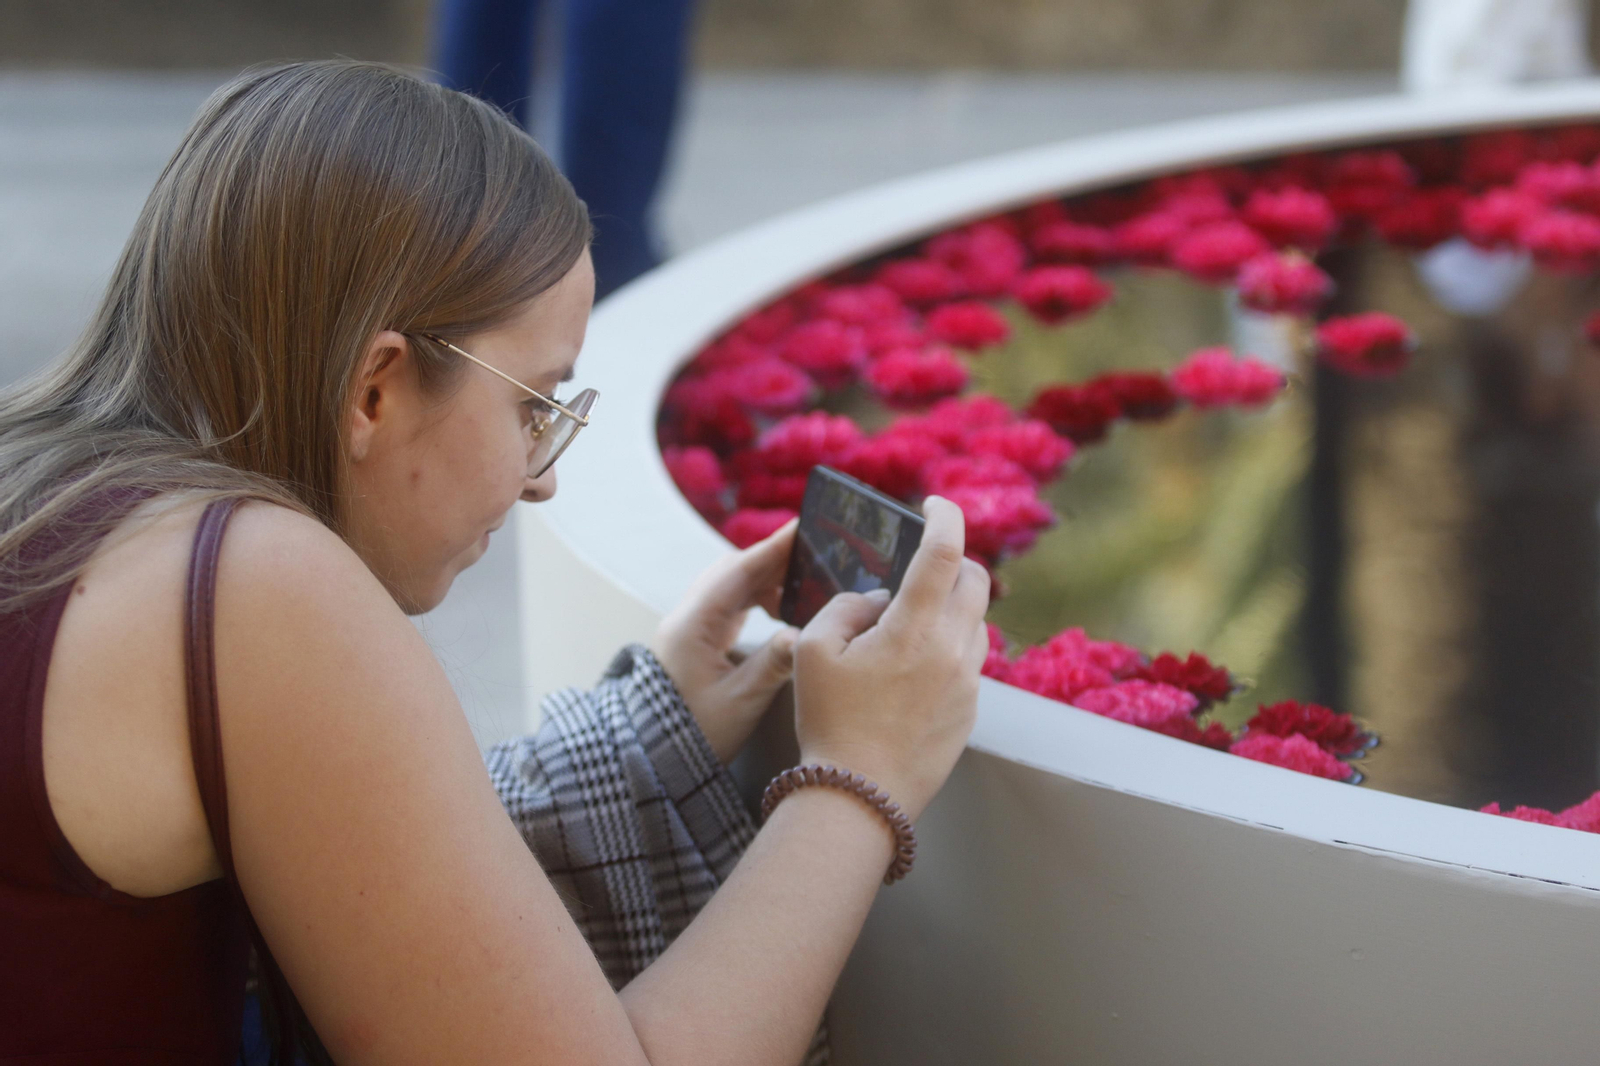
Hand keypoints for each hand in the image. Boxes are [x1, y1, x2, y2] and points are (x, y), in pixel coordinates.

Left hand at [651, 519, 800, 764]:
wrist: (652, 760)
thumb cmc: (694, 734)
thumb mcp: (740, 702)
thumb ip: (774, 664)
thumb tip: (805, 634)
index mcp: (694, 626)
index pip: (738, 572)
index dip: (772, 548)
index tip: (802, 526)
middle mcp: (688, 618)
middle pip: (733, 572)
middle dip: (772, 558)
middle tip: (814, 550)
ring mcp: (690, 628)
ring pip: (730, 586)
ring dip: (765, 577)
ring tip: (804, 579)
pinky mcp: (696, 640)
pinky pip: (729, 604)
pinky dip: (756, 597)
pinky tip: (779, 606)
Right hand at [791, 497, 989, 822]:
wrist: (860, 797)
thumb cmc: (830, 722)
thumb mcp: (813, 650)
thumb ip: (847, 606)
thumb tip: (877, 598)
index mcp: (914, 628)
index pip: (945, 552)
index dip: (945, 516)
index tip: (935, 504)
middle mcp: (952, 649)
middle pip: (976, 581)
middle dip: (954, 561)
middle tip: (921, 566)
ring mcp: (968, 683)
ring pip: (976, 623)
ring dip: (951, 608)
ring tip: (907, 626)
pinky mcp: (971, 711)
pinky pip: (968, 662)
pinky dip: (948, 648)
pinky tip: (911, 671)